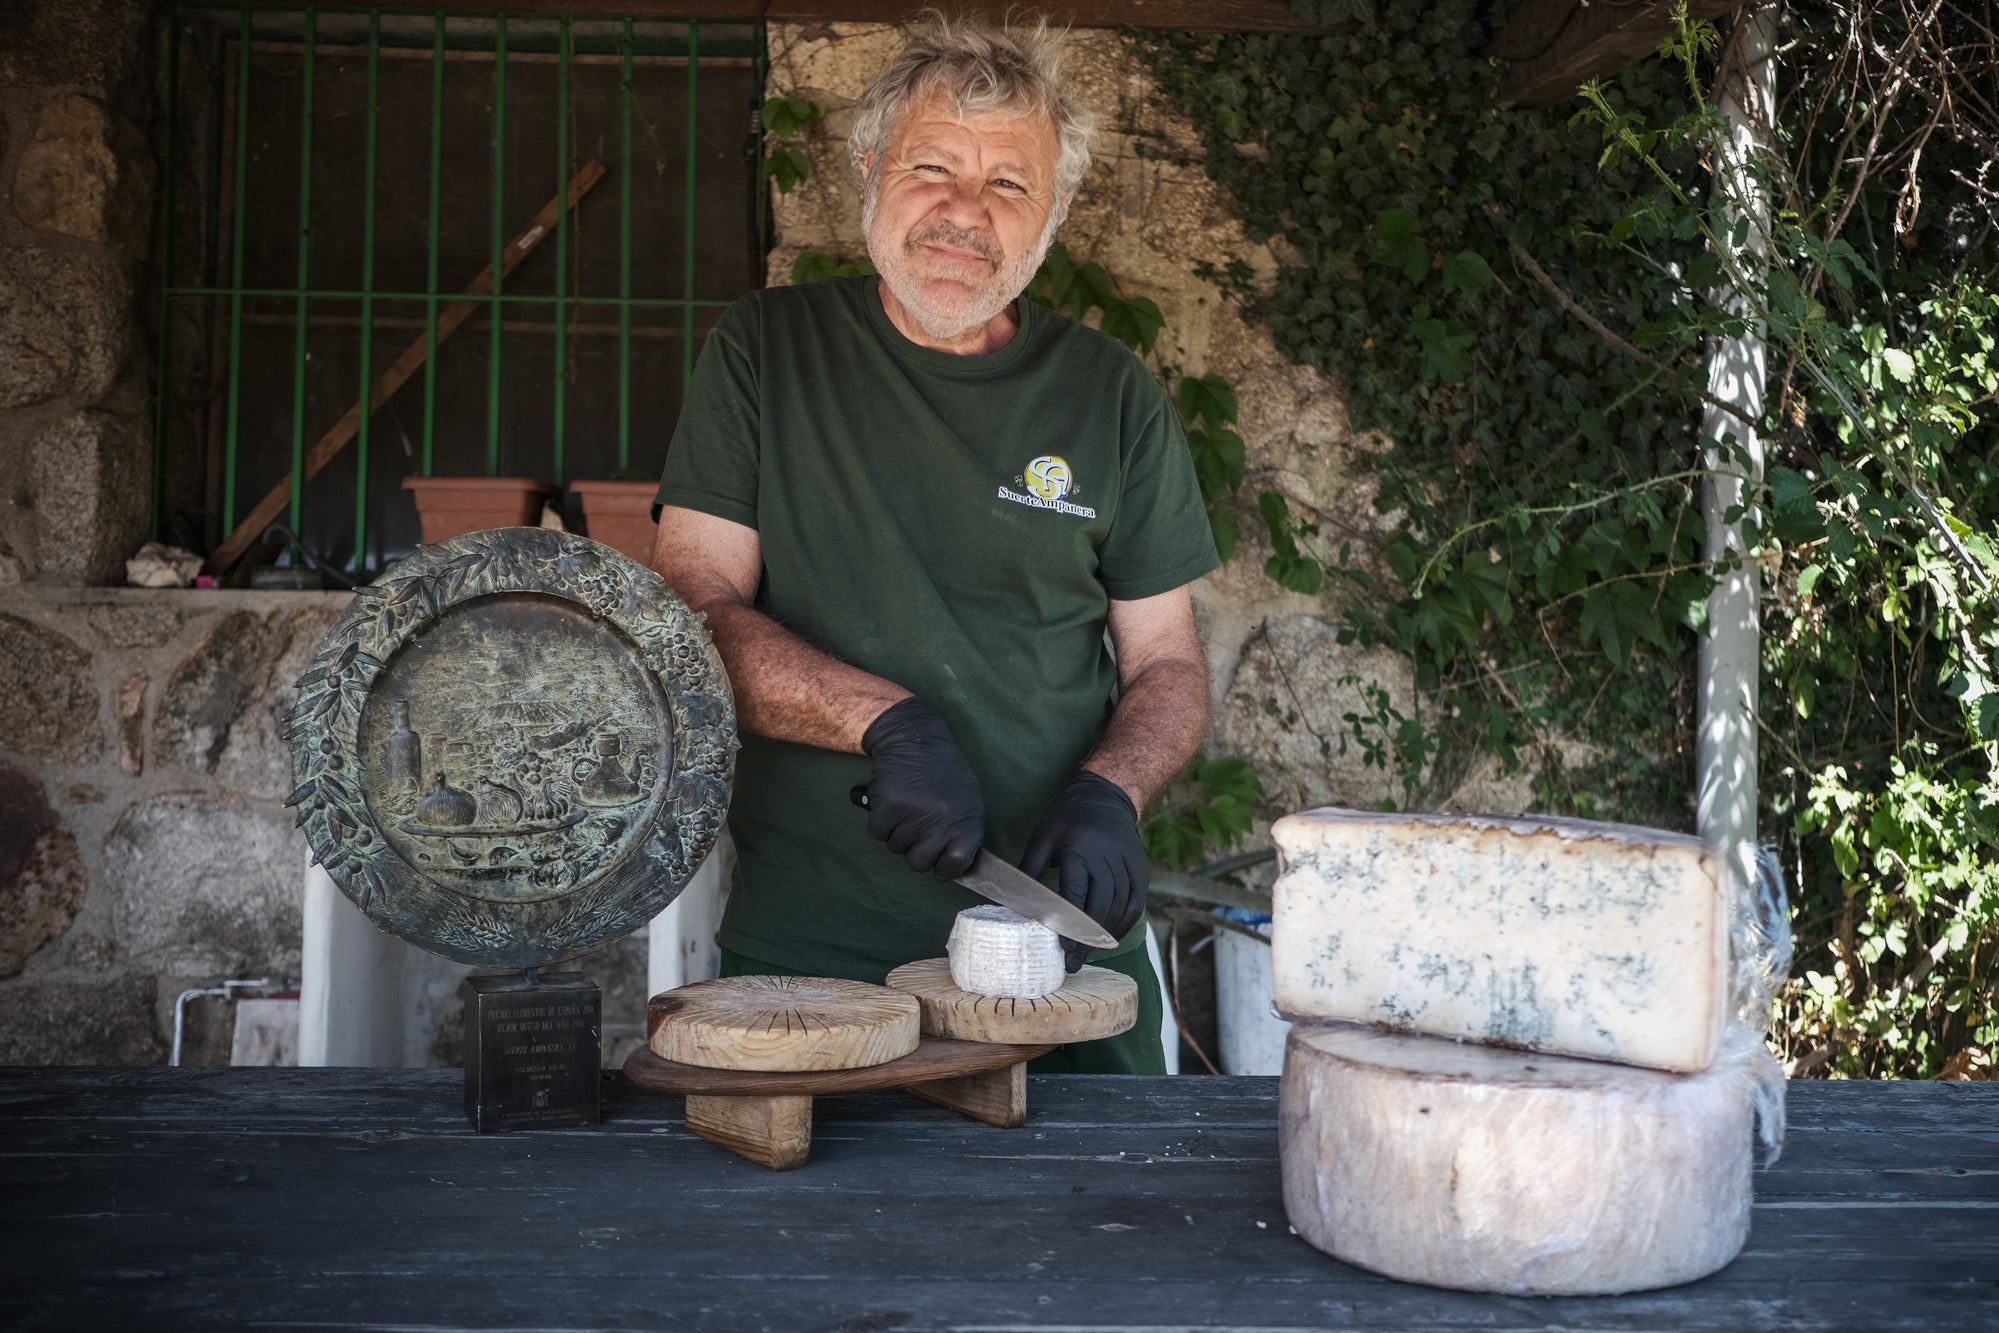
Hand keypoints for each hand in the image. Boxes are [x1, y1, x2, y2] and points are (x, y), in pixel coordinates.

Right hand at [860, 697, 984, 878]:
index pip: (956, 864)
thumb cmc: (942, 772)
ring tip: (906, 807)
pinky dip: (879, 822)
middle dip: (914, 851)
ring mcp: (915, 813)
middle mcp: (943, 819)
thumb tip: (955, 867)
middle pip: (919, 863)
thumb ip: (963, 833)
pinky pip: (877, 833)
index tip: (938, 863)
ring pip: (895, 848)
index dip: (944, 869)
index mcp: (967, 819)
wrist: (914, 737)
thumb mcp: (967, 799)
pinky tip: (890, 804)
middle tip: (916, 828)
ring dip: (896, 833)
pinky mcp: (889, 805)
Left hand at [1020, 770, 1147, 971]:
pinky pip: (1135, 905)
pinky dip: (1122, 926)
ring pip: (1120, 909)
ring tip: (1087, 955)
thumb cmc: (1068, 818)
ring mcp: (1129, 865)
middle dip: (1086, 938)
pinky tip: (1107, 939)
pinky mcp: (1141, 871)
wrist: (1107, 796)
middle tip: (1073, 962)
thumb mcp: (1043, 837)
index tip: (1062, 948)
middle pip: (1101, 906)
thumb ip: (1031, 869)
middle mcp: (1109, 857)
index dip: (1069, 922)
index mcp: (1081, 848)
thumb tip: (1015, 903)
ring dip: (1104, 936)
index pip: (1077, 892)